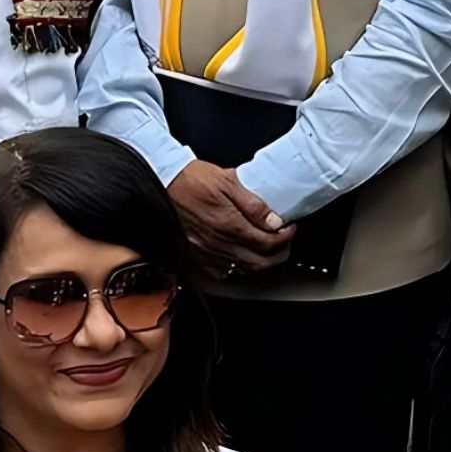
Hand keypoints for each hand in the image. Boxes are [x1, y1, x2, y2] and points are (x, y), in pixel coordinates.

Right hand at [168, 161, 298, 278]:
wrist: (161, 183)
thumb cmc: (190, 179)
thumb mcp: (227, 181)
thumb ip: (253, 204)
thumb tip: (274, 221)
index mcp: (230, 226)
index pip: (268, 242)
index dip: (284, 237)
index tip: (289, 229)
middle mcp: (219, 244)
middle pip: (259, 262)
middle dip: (278, 255)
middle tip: (285, 245)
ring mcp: (207, 253)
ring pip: (242, 270)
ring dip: (260, 262)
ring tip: (267, 251)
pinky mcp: (195, 256)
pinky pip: (221, 272)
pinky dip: (236, 268)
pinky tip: (240, 258)